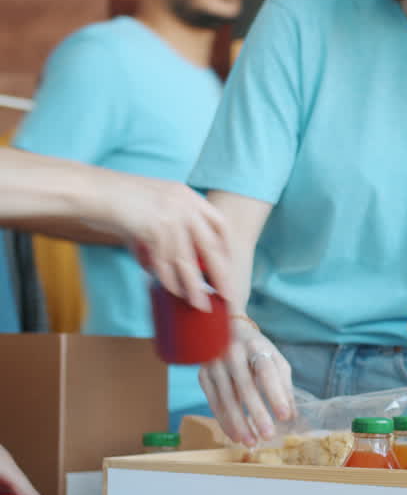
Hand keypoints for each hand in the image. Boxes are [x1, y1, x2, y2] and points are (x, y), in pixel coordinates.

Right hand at [93, 172, 231, 313]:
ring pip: (188, 262)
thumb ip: (167, 227)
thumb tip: (169, 262)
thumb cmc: (116, 198)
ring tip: (201, 305)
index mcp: (187, 196)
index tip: (227, 265)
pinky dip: (170, 281)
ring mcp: (170, 217)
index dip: (225, 247)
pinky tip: (176, 293)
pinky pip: (165, 263)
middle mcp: (184, 206)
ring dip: (195, 287)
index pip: (219, 223)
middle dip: (221, 274)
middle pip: (211, 247)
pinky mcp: (154, 229)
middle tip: (228, 294)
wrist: (90, 189)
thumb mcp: (152, 204)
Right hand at [198, 318, 294, 445]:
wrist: (226, 329)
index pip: (267, 372)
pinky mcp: (203, 375)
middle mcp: (233, 353)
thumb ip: (284, 386)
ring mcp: (215, 363)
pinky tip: (235, 435)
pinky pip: (213, 402)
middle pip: (245, 386)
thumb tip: (293, 417)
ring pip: (226, 397)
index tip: (285, 416)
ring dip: (238, 423)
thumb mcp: (275, 361)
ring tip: (251, 442)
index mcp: (256, 347)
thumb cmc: (257, 350)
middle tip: (268, 436)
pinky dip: (224, 421)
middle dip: (257, 414)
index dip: (276, 394)